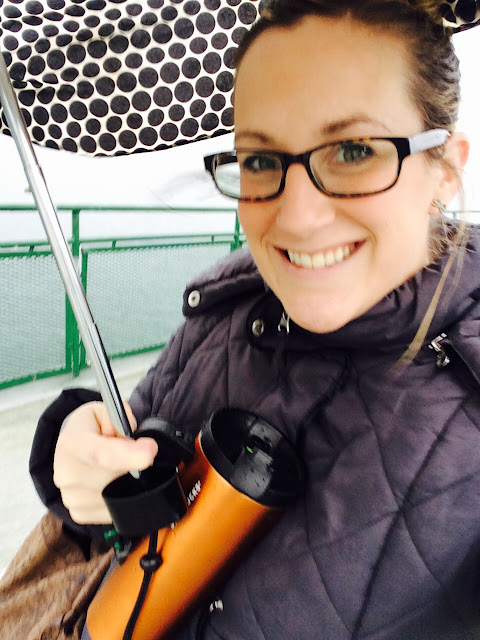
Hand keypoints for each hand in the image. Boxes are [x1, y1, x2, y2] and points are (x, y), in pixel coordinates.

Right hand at [53, 401, 157, 523]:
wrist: (71, 449)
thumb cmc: (92, 428)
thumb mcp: (105, 411)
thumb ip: (121, 417)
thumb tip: (132, 438)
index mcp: (71, 442)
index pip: (100, 454)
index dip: (128, 455)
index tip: (150, 450)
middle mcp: (66, 473)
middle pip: (114, 478)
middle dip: (133, 466)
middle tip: (136, 452)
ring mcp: (71, 497)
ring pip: (118, 495)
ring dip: (128, 480)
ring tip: (118, 465)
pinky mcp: (80, 514)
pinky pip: (115, 509)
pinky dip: (122, 495)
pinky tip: (114, 481)